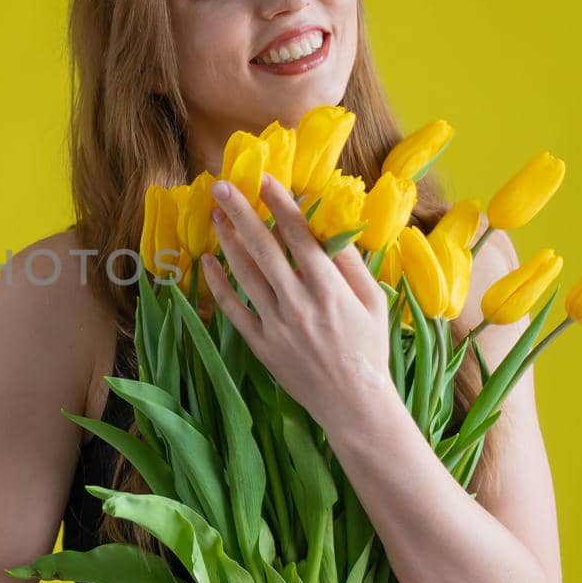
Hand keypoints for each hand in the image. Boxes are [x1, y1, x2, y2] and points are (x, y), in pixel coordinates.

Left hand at [200, 172, 395, 429]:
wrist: (353, 403)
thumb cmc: (369, 348)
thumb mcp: (374, 302)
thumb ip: (351, 265)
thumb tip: (330, 229)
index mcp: (329, 288)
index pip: (299, 236)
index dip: (280, 204)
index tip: (264, 180)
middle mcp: (298, 301)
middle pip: (264, 247)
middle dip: (241, 212)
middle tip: (221, 186)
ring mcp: (276, 323)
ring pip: (244, 273)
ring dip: (227, 241)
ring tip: (215, 215)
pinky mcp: (260, 343)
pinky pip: (234, 308)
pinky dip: (218, 284)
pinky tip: (207, 262)